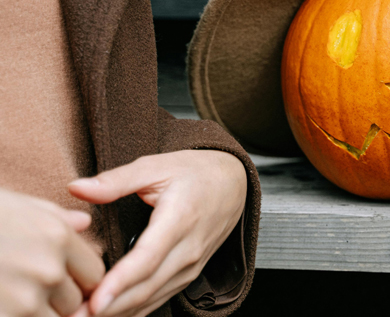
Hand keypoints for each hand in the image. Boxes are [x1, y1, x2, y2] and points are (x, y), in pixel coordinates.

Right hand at [0, 188, 104, 316]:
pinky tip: (8, 304)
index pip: (94, 274)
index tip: (64, 279)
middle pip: (73, 302)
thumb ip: (55, 217)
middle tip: (30, 288)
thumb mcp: (17, 205)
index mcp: (58, 238)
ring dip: (36, 312)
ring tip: (14, 294)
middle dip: (57, 300)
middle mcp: (48, 269)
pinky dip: (16, 315)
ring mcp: (24, 299)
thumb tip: (84, 223)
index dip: (80, 280)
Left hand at [68, 150, 246, 316]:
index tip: (95, 299)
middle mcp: (189, 248)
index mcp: (179, 219)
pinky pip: (160, 298)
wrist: (234, 183)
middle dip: (110, 307)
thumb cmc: (195, 172)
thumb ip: (116, 180)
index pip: (149, 258)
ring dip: (119, 313)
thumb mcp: (156, 166)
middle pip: (148, 287)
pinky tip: (110, 315)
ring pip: (153, 298)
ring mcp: (192, 265)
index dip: (121, 282)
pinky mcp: (190, 273)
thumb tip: (76, 188)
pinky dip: (134, 310)